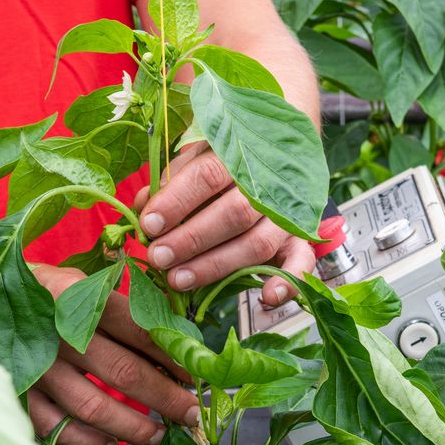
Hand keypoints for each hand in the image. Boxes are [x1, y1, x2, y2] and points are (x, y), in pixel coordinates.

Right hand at [26, 265, 198, 444]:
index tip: (196, 374)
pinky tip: (111, 443)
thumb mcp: (75, 282)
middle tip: (192, 413)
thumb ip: (117, 305)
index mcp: (76, 298)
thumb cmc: (36, 292)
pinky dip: (90, 441)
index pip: (139, 331)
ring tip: (160, 433)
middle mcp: (56, 334)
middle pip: (125, 374)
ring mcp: (35, 369)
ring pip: (95, 408)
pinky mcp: (18, 396)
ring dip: (135, 427)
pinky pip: (59, 429)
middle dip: (167, 398)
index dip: (174, 357)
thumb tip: (172, 337)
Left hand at [133, 142, 315, 308]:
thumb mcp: (196, 156)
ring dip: (216, 266)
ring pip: (258, 244)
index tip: (149, 224)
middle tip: (159, 257)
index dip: (176, 202)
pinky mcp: (301, 238)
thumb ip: (171, 181)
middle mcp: (268, 184)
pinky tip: (266, 298)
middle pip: (233, 214)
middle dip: (191, 240)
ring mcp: (288, 214)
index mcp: (238, 155)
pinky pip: (302, 262)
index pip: (207, 176)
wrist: (281, 146)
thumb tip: (142, 207)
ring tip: (179, 280)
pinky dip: (288, 283)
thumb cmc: (226, 158)